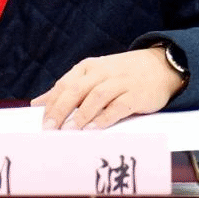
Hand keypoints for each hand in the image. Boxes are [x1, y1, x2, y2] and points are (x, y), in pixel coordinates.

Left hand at [30, 48, 184, 130]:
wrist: (160, 66)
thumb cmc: (121, 74)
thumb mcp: (93, 74)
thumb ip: (67, 88)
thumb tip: (38, 103)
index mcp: (87, 68)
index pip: (64, 85)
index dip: (52, 103)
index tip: (42, 122)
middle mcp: (101, 73)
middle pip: (76, 90)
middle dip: (61, 110)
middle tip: (50, 129)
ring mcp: (119, 83)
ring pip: (95, 97)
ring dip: (81, 115)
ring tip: (69, 131)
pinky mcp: (135, 95)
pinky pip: (117, 107)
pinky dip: (104, 118)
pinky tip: (94, 129)